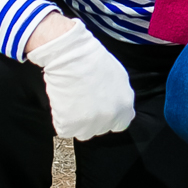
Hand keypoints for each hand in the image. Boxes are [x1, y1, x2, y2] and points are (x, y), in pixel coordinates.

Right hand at [26, 19, 134, 139]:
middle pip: (100, 128)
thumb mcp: (118, 76)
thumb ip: (120, 95)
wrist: (70, 55)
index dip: (109, 117)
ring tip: (72, 101)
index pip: (120, 123)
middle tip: (82, 101)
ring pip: (83, 132)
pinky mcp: (71, 125)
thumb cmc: (93, 60)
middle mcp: (110, 118)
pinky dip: (61, 119)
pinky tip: (63, 102)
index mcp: (125, 107)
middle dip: (92, 118)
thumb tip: (116, 104)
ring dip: (77, 121)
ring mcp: (91, 124)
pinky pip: (65, 129)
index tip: (99, 109)